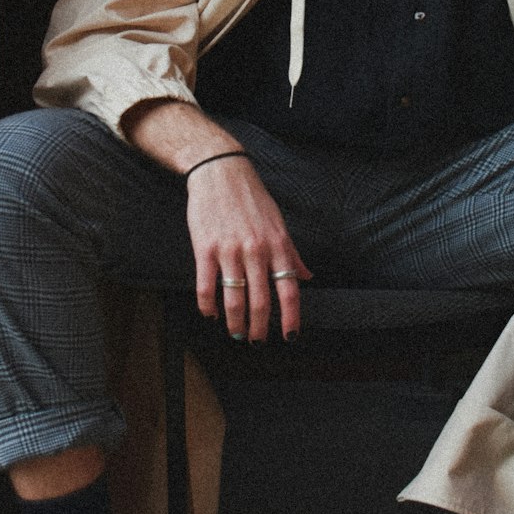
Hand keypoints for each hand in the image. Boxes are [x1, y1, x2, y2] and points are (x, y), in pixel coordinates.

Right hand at [185, 154, 311, 341]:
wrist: (221, 173)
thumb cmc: (252, 199)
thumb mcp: (278, 223)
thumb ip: (292, 253)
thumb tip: (307, 276)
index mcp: (277, 245)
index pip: (289, 289)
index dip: (291, 317)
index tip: (290, 336)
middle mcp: (256, 250)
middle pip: (261, 300)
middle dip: (261, 327)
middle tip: (258, 341)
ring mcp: (230, 250)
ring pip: (234, 298)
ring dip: (236, 322)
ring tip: (236, 333)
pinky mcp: (205, 248)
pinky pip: (206, 286)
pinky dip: (208, 306)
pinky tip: (211, 314)